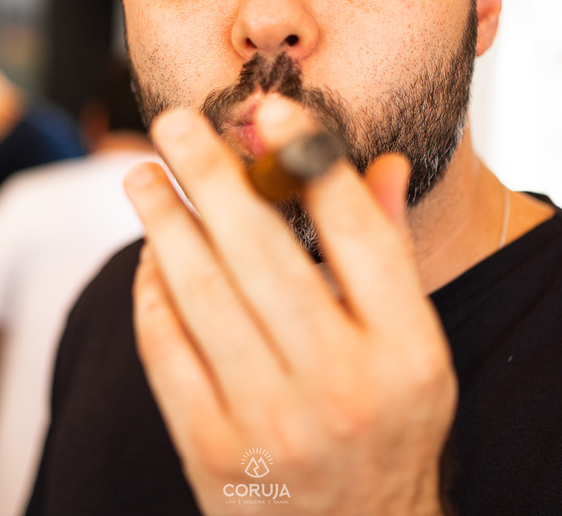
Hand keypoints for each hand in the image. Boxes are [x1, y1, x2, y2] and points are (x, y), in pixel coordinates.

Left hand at [126, 98, 456, 515]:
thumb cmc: (388, 428)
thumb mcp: (417, 350)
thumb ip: (391, 256)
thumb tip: (380, 164)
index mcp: (407, 352)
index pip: (357, 233)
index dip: (309, 159)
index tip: (270, 109)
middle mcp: (341, 386)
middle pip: (265, 254)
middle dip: (212, 175)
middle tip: (175, 121)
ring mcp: (271, 423)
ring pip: (203, 296)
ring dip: (165, 223)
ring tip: (144, 175)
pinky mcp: (211, 451)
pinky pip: (167, 352)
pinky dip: (152, 295)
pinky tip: (149, 256)